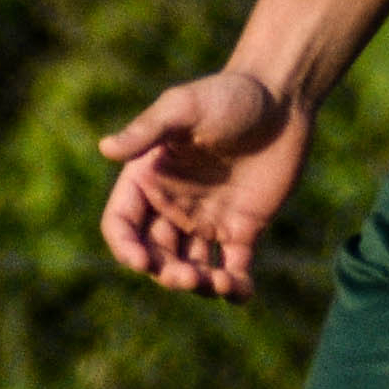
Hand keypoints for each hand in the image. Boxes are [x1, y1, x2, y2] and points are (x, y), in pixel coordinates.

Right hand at [95, 65, 310, 295]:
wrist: (282, 99)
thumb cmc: (228, 96)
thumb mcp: (183, 107)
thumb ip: (148, 130)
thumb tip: (106, 148)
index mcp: (147, 180)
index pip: (122, 225)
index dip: (126, 247)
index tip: (142, 262)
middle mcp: (171, 206)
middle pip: (156, 254)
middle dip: (167, 272)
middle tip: (189, 277)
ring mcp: (206, 221)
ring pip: (192, 267)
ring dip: (199, 284)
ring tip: (217, 285)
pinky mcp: (243, 229)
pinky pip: (233, 267)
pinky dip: (235, 287)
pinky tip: (243, 291)